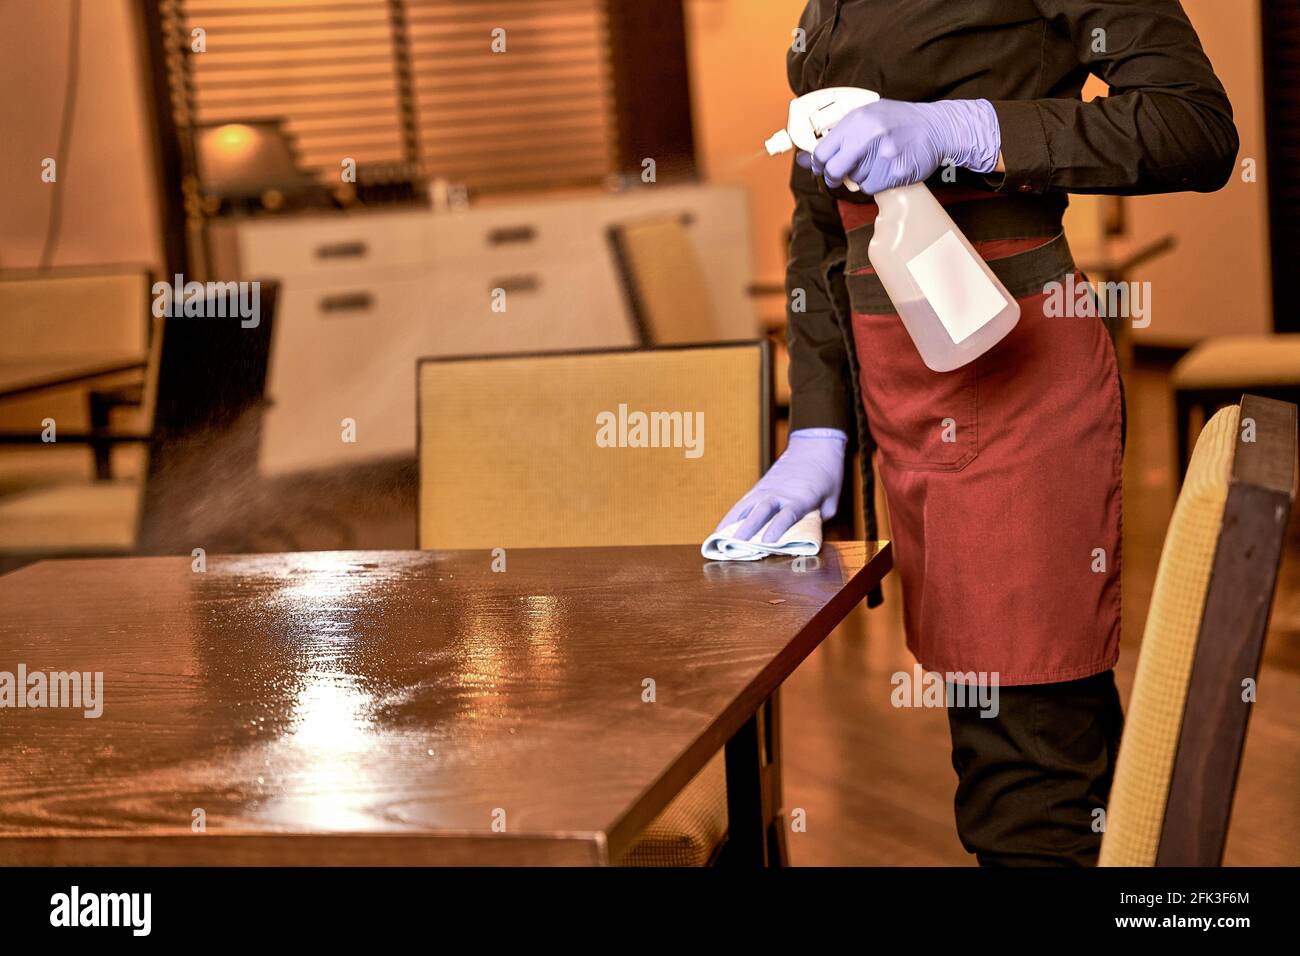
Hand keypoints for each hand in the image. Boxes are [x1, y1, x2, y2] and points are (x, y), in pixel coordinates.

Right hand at [716, 428, 847, 543]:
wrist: (814, 445)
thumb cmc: (826, 475)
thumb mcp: (831, 501)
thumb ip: (816, 521)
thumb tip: (802, 538)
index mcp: (801, 496)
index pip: (787, 514)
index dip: (777, 528)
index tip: (767, 541)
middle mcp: (780, 493)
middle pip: (761, 511)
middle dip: (747, 528)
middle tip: (735, 544)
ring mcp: (766, 489)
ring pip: (746, 507)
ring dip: (732, 523)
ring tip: (718, 539)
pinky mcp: (759, 488)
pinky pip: (742, 504)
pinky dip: (731, 517)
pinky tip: (720, 529)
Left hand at [798, 98, 1000, 193]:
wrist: (937, 127)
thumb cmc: (900, 122)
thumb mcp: (869, 116)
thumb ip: (840, 134)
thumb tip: (807, 157)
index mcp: (858, 118)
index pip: (822, 150)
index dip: (817, 162)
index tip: (819, 166)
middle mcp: (869, 135)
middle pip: (834, 169)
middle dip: (832, 176)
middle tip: (837, 176)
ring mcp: (884, 155)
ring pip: (854, 180)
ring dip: (861, 176)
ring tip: (877, 161)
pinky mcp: (896, 172)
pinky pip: (871, 187)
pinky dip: (875, 183)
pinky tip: (886, 169)